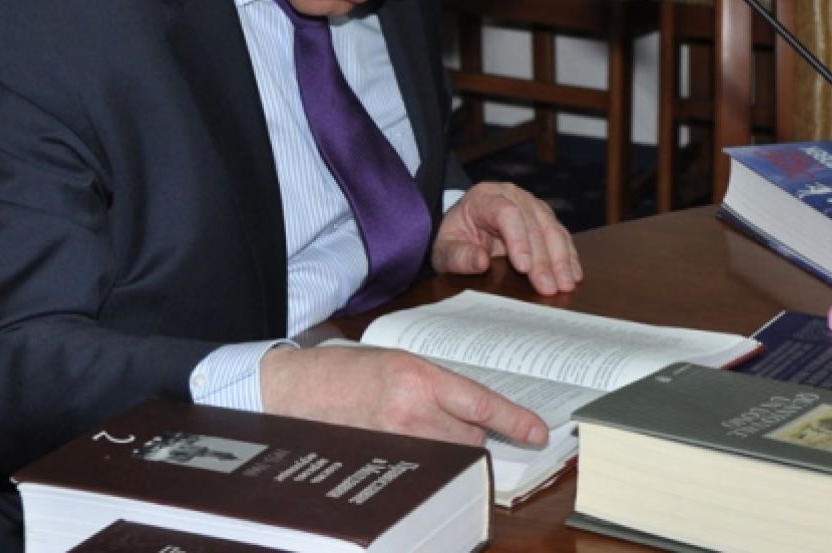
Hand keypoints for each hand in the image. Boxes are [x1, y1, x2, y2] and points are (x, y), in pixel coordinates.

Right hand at [260, 344, 546, 446]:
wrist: (294, 389)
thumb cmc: (342, 371)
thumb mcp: (393, 362)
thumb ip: (431, 385)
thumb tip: (468, 411)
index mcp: (417, 375)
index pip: (479, 402)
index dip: (513, 419)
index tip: (537, 432)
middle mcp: (411, 410)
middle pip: (470, 436)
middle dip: (470, 433)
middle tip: (449, 422)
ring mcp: (396, 440)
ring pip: (450, 455)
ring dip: (450, 449)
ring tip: (424, 434)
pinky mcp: (381, 460)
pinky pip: (424, 469)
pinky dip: (427, 463)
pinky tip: (411, 451)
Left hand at [432, 182, 581, 294]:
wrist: (462, 231)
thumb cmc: (454, 239)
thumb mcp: (445, 250)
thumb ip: (458, 256)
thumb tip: (480, 261)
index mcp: (485, 197)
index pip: (506, 213)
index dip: (518, 240)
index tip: (524, 268)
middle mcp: (512, 196)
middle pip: (533, 224)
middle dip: (543, 258)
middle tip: (548, 287)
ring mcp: (531, 205)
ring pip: (552, 228)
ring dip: (561, 258)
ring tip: (565, 285)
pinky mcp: (543, 218)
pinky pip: (560, 235)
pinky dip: (568, 255)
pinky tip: (573, 274)